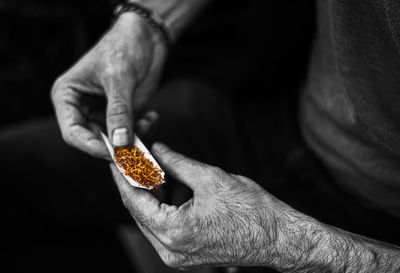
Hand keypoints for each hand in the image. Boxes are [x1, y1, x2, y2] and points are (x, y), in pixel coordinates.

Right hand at [51, 13, 166, 157]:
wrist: (145, 38)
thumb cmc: (123, 47)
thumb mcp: (119, 78)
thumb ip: (119, 111)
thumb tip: (119, 142)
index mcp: (68, 96)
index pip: (73, 132)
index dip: (92, 146)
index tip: (114, 153)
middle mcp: (83, 108)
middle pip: (94, 140)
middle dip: (117, 145)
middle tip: (138, 147)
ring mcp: (103, 113)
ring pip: (115, 140)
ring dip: (134, 139)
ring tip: (148, 121)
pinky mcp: (123, 115)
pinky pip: (131, 133)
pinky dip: (143, 131)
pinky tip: (152, 117)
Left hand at [110, 143, 313, 269]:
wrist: (278, 238)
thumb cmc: (251, 210)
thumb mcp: (211, 178)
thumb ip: (178, 163)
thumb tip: (158, 149)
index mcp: (173, 232)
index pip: (135, 201)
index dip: (124, 176)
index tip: (117, 158)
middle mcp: (170, 251)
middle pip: (141, 212)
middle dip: (139, 184)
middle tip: (139, 160)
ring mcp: (178, 257)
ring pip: (153, 220)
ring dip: (154, 195)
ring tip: (161, 171)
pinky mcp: (188, 256)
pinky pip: (166, 229)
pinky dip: (166, 208)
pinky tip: (176, 189)